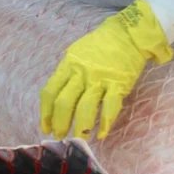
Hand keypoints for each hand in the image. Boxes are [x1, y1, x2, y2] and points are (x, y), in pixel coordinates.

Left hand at [40, 0, 172, 139]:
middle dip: (60, 123)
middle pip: (64, 103)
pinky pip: (110, 106)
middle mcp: (81, 73)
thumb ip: (68, 73)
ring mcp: (100, 79)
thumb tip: (58, 97)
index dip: (46, 113)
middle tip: (61, 136)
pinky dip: (105, 123)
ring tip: (78, 139)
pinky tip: (101, 133)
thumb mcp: (77, 54)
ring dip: (80, 127)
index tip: (45, 127)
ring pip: (85, 107)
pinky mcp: (118, 84)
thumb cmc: (101, 44)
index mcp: (68, 65)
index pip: (50, 92)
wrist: (128, 34)